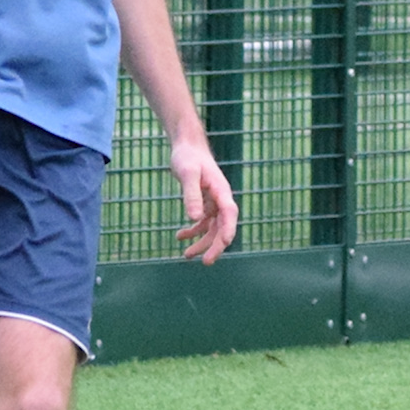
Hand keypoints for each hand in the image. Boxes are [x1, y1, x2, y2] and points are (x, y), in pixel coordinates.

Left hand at [170, 138, 238, 264]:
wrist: (187, 147)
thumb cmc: (188, 157)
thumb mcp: (187, 174)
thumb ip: (191, 195)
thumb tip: (194, 219)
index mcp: (221, 190)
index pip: (229, 213)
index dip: (228, 230)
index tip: (223, 245)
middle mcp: (221, 199)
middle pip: (223, 227)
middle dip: (215, 246)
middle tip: (206, 262)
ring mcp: (214, 202)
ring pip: (212, 228)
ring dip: (201, 242)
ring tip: (186, 255)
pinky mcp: (205, 203)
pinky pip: (202, 222)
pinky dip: (192, 231)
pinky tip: (179, 236)